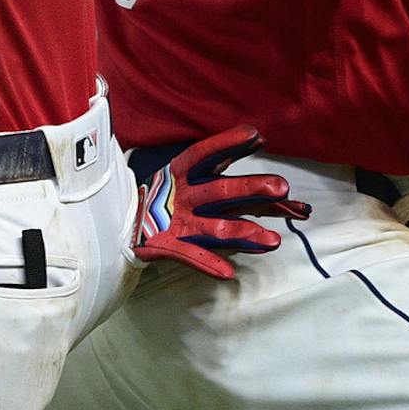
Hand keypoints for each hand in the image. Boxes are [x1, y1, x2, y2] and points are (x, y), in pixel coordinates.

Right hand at [128, 126, 310, 280]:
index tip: (255, 135)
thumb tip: (260, 137)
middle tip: (282, 187)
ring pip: (216, 228)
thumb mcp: (192, 169)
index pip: (206, 154)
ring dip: (245, 234)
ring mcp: (178, 222)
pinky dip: (209, 264)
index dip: (228, 144)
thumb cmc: (170, 192)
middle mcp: (184, 195)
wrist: (126, 220)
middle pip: (222, 191)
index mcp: (184, 172)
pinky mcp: (170, 246)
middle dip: (251, 188)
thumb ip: (226, 156)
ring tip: (274, 242)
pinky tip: (228, 274)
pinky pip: (192, 256)